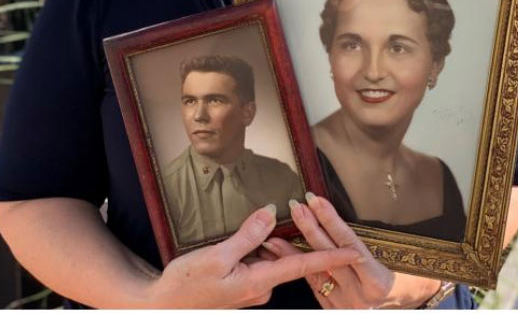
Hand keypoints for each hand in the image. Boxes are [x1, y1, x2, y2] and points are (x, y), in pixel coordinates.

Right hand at [146, 203, 362, 307]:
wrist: (162, 304)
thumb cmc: (186, 284)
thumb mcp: (216, 256)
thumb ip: (247, 235)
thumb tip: (272, 213)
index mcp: (258, 282)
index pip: (302, 266)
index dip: (330, 257)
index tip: (355, 252)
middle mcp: (259, 288)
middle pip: (285, 257)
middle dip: (293, 238)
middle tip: (299, 214)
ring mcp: (249, 288)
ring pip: (269, 258)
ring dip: (267, 242)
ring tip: (256, 228)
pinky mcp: (240, 285)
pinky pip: (256, 262)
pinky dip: (255, 248)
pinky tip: (241, 239)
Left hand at [260, 193, 394, 308]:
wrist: (407, 300)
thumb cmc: (404, 273)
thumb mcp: (391, 255)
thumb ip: (363, 242)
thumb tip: (336, 214)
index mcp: (376, 281)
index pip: (347, 244)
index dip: (330, 220)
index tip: (316, 200)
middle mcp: (360, 296)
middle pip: (329, 257)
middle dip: (310, 228)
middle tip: (296, 206)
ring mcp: (346, 306)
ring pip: (315, 273)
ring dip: (294, 251)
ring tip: (277, 232)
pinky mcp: (335, 311)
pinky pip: (314, 286)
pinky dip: (299, 268)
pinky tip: (286, 255)